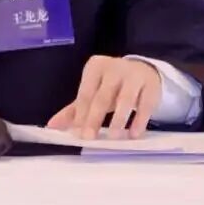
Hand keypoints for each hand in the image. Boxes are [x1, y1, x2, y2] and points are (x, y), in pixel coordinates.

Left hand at [46, 56, 162, 139]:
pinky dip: (139, 120)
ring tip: (114, 137)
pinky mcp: (151, 85)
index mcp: (95, 67)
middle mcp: (114, 68)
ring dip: (118, 119)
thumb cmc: (112, 85)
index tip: (77, 133)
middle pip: (102, 96)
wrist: (144, 71)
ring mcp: (134, 75)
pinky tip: (134, 134)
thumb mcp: (93, 92)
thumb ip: (74, 110)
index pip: (86, 93)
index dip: (80, 113)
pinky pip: (145, 104)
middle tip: (89, 137)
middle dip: (94, 118)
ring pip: (125, 98)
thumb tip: (52, 126)